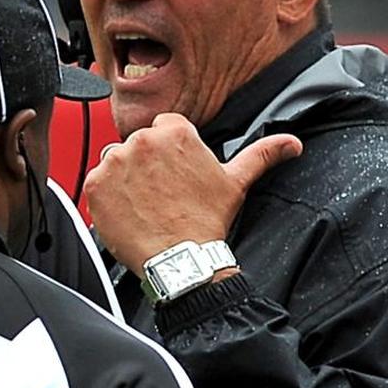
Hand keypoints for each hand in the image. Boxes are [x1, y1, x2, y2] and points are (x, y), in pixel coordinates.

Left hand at [85, 113, 301, 274]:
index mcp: (174, 131)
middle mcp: (142, 140)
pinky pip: (96, 183)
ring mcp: (115, 162)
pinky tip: (127, 211)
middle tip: (160, 194)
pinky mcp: (95, 184)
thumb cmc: (206, 221)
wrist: (181, 259)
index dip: (169, 153)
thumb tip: (292, 143)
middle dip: (146, 165)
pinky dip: (107, 196)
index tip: (173, 175)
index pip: (164, 128)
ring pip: (116, 161)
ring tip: (144, 204)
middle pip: (138, 145)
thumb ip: (262, 154)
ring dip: (125, 179)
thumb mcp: (236, 182)